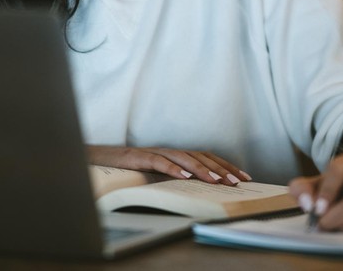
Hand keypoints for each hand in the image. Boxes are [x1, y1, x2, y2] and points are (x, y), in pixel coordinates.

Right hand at [86, 145, 251, 185]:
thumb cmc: (130, 171)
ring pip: (183, 158)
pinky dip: (173, 169)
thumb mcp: (158, 176)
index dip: (226, 165)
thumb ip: (177, 178)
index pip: (207, 157)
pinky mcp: (139, 157)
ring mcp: (155, 152)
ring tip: (217, 180)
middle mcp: (169, 151)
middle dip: (220, 169)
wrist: (99, 160)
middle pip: (200, 156)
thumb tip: (201, 190)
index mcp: (176, 155)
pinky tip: (185, 177)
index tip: (244, 177)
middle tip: (236, 181)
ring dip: (202, 169)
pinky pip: (159, 162)